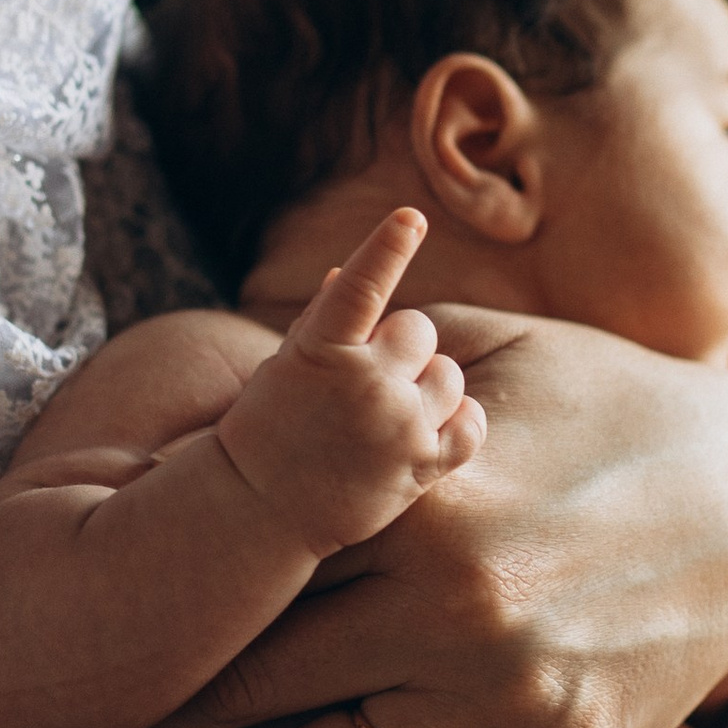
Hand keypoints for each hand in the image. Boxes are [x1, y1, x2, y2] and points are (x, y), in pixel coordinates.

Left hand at [62, 316, 727, 727]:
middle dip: (122, 713)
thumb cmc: (607, 401)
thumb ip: (363, 363)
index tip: (38, 609)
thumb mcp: (486, 349)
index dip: (134, 585)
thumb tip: (244, 348)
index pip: (236, 545)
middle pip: (240, 672)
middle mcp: (441, 599)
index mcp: (411, 484)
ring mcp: (494, 697)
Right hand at [218, 208, 484, 557]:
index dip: (387, 246)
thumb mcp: (283, 367)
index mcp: (321, 351)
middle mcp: (364, 385)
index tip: (410, 216)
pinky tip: (430, 427)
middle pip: (420, 332)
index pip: (361, 286)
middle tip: (370, 378)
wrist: (256, 511)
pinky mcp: (419, 467)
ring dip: (428, 386)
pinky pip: (470, 424)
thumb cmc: (266, 429)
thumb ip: (319, 320)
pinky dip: (458, 420)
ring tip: (391, 412)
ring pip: (449, 376)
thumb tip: (342, 271)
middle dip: (401, 348)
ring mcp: (396, 428)